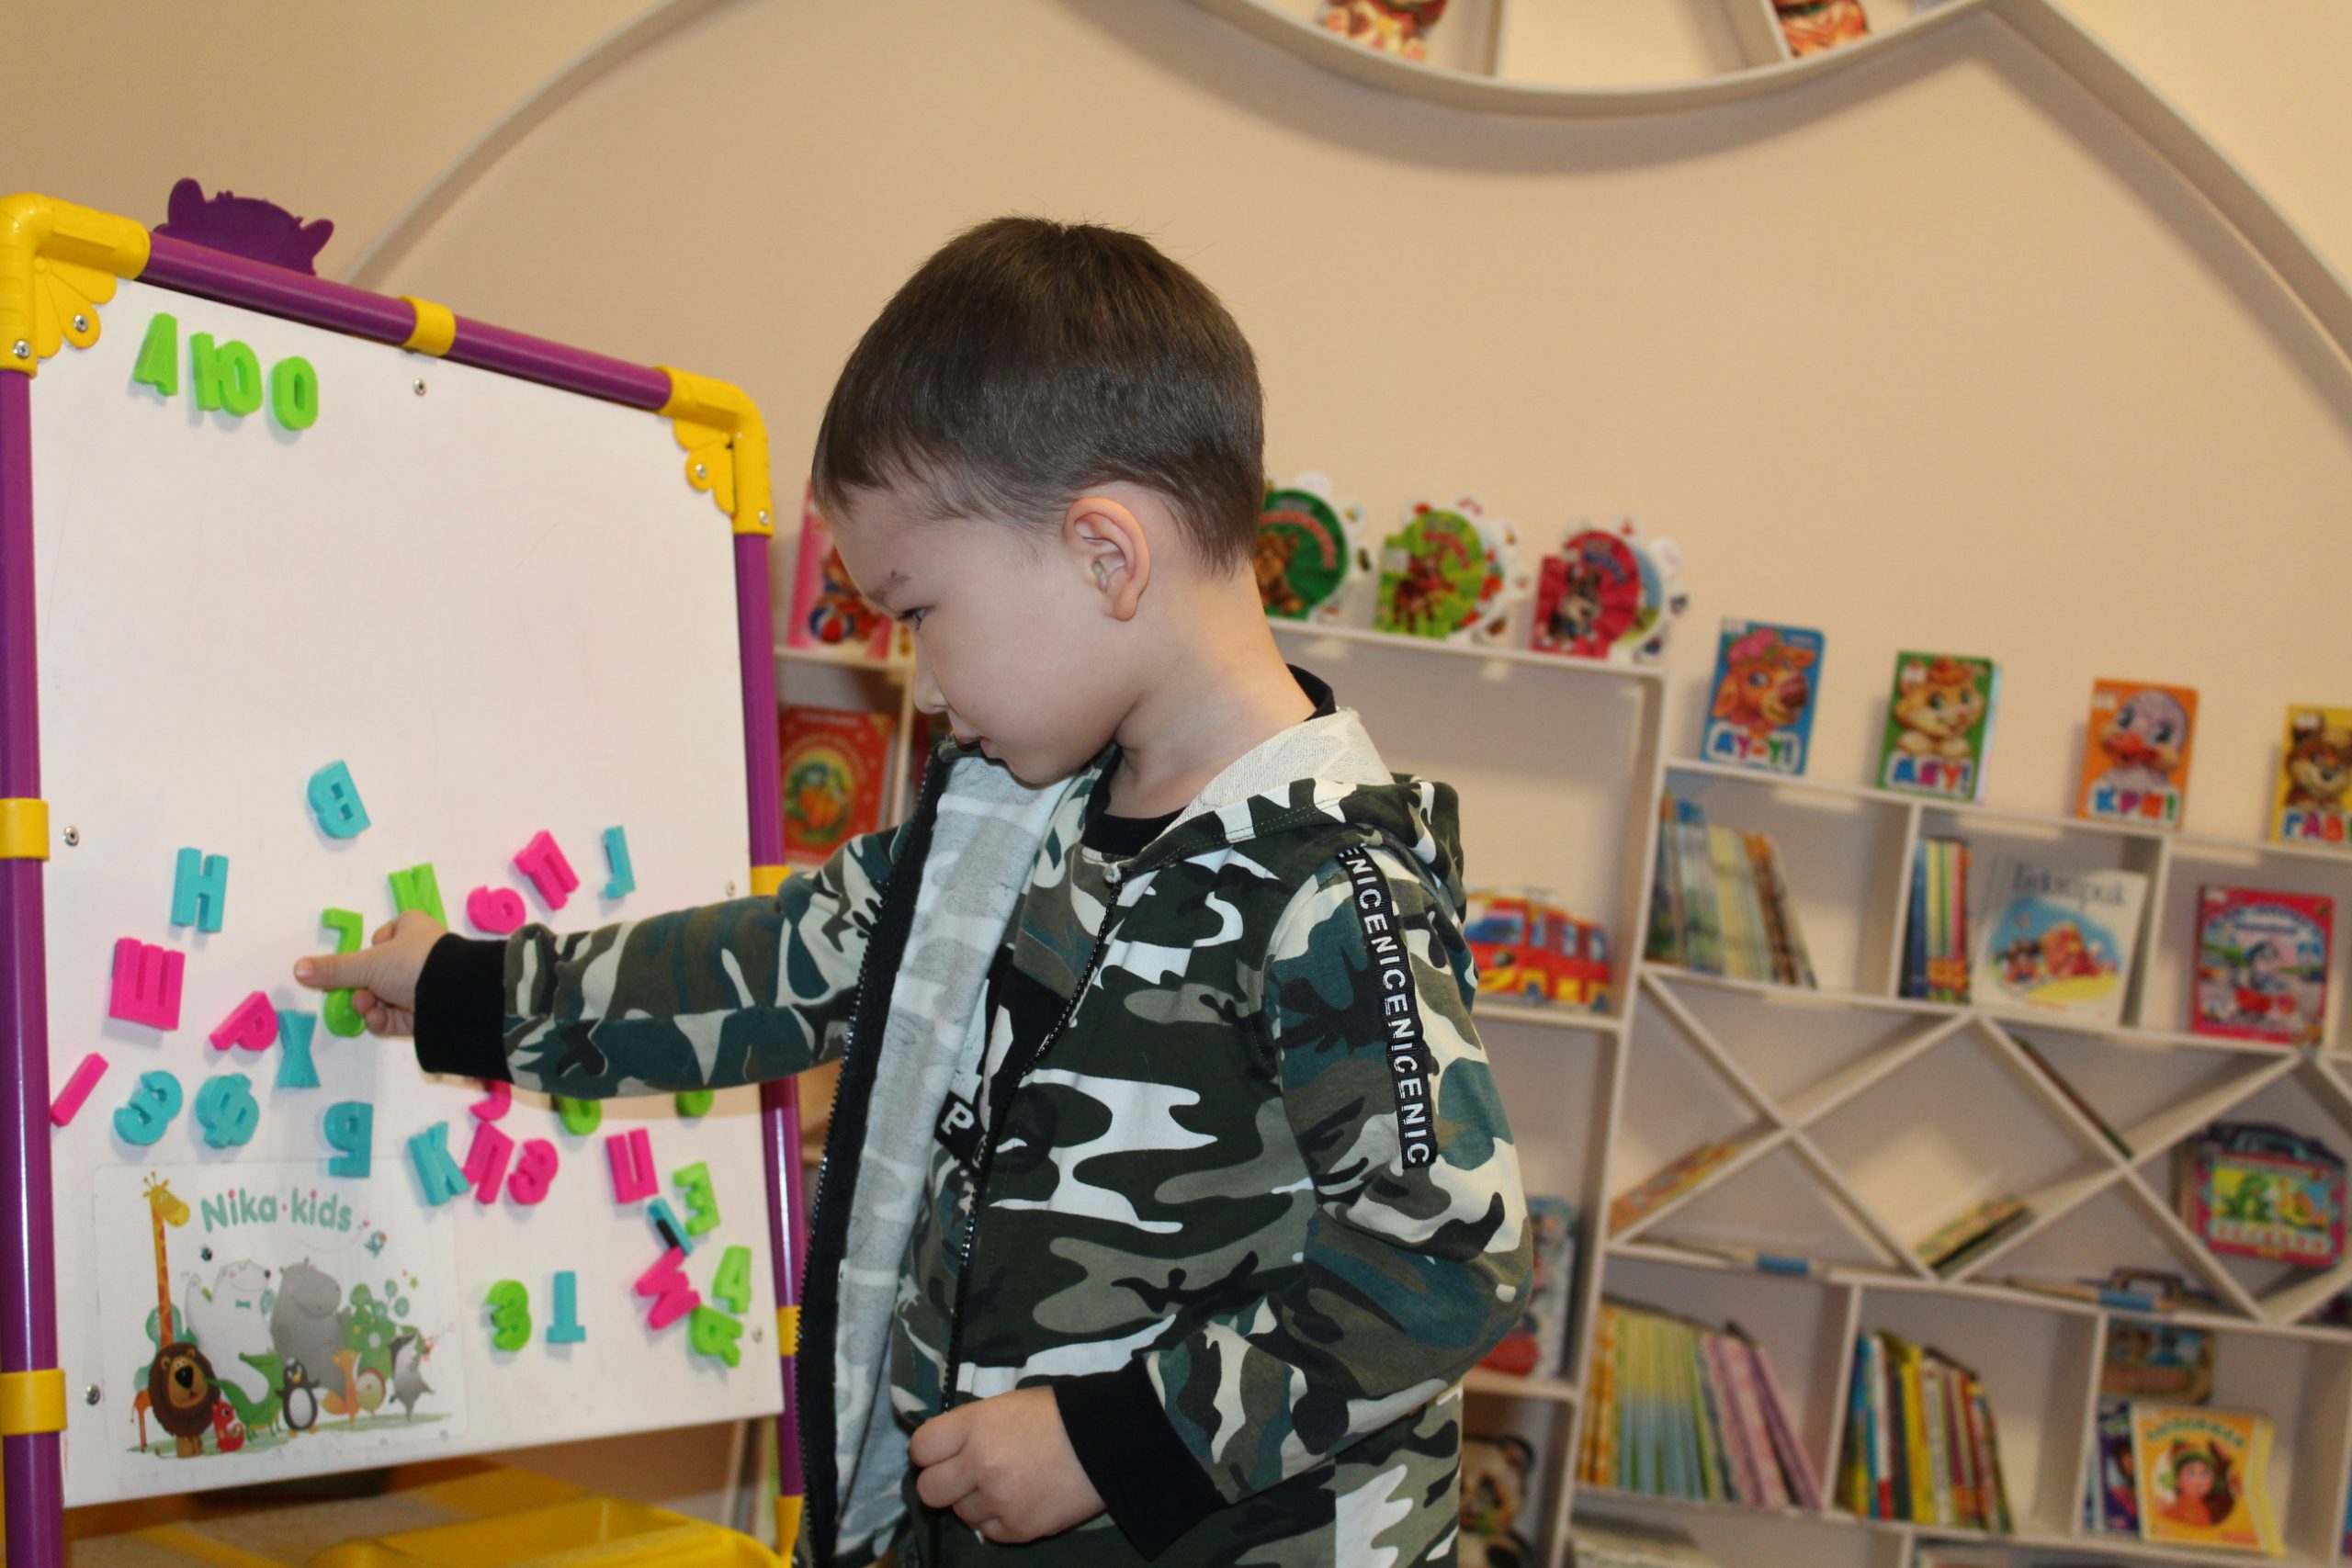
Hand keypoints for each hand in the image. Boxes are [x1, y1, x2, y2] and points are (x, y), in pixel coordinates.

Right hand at [292, 910, 444, 1036]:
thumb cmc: (414, 964)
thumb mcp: (368, 964)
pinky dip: (385, 1020)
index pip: (386, 935)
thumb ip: (334, 969)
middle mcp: (421, 956)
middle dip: (364, 987)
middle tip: (360, 995)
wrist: (456, 998)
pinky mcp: (428, 1013)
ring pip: (386, 997)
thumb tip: (297, 968)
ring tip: (369, 1008)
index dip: (374, 948)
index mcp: (413, 930)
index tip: (365, 959)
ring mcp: (426, 986)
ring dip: (371, 1005)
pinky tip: (379, 1021)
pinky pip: (398, 1017)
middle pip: (379, 973)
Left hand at [909, 1386, 1103, 1544]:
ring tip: (1005, 1484)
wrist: (1109, 1441)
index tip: (944, 1451)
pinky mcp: (1019, 1528)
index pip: (921, 1449)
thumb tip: (947, 1449)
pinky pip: (989, 1531)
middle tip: (965, 1474)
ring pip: (961, 1512)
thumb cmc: (1058, 1414)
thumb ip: (972, 1427)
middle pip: (929, 1490)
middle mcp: (981, 1464)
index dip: (931, 1451)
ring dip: (975, 1500)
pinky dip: (999, 1518)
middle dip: (944, 1482)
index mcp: (976, 1425)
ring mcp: (1000, 1500)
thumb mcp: (1007, 1405)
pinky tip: (1019, 1499)